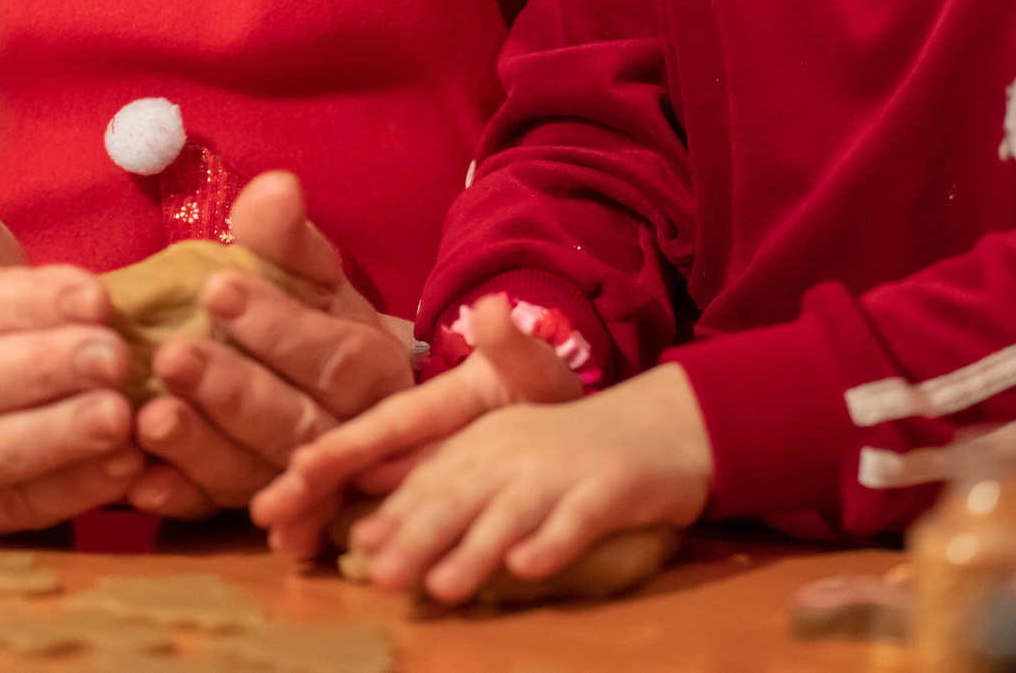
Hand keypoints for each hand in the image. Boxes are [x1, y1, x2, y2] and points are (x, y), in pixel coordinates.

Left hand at [125, 171, 416, 517]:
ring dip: (201, 450)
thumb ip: (286, 238)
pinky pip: (217, 514)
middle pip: (297, 422)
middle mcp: (348, 432)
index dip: (279, 328)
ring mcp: (301, 483)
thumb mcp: (305, 272)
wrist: (312, 382)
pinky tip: (142, 485)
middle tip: (171, 358)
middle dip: (232, 392)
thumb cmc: (306, 316)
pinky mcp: (249, 511)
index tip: (216, 290)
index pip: (335, 356)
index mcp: (372, 368)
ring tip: (149, 421)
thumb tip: (277, 187)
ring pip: (257, 472)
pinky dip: (181, 499)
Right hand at [251, 293, 580, 556]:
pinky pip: (371, 511)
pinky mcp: (414, 492)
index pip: (387, 424)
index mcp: (435, 403)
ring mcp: (407, 464)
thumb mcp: (537, 371)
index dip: (348, 443)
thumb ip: (515, 349)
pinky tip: (302, 549)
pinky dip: (335, 528)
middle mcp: (411, 434)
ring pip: (350, 488)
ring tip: (279, 540)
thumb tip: (495, 309)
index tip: (304, 462)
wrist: (560, 423)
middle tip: (266, 512)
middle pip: (353, 458)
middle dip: (309, 483)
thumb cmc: (544, 392)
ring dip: (314, 511)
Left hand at [342, 362, 711, 603]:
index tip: (356, 546)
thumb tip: (371, 530)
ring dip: (477, 549)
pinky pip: (578, 518)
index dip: (393, 512)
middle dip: (419, 534)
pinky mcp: (610, 488)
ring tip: (443, 587)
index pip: (429, 479)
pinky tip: (529, 567)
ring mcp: (562, 470)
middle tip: (383, 576)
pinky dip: (553, 541)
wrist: (659, 428)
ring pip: (513, 511)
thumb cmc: (567, 454)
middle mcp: (516, 454)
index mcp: (484, 444)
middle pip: (461, 495)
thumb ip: (445, 489)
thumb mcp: (502, 459)